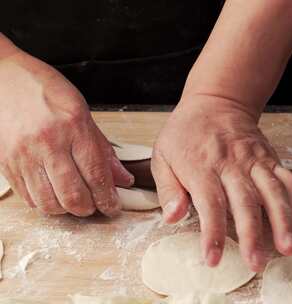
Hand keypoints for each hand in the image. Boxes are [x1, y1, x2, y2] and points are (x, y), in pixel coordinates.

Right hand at [0, 50, 133, 216]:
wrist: (0, 79)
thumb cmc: (42, 90)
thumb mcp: (82, 111)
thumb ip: (102, 148)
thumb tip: (122, 178)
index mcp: (73, 127)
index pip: (96, 174)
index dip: (108, 198)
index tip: (113, 206)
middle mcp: (47, 143)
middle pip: (73, 195)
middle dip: (89, 209)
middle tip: (96, 206)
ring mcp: (24, 156)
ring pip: (49, 202)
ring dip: (67, 210)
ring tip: (75, 202)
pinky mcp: (6, 164)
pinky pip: (28, 197)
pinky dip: (44, 203)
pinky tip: (53, 194)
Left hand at [151, 95, 291, 271]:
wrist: (216, 101)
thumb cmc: (186, 132)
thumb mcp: (163, 156)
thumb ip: (168, 188)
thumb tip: (172, 217)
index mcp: (201, 166)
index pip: (209, 204)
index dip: (213, 234)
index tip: (213, 259)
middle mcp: (231, 164)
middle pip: (246, 202)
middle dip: (253, 235)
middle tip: (256, 263)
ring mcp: (255, 160)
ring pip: (274, 191)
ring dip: (283, 221)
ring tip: (288, 247)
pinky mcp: (270, 158)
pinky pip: (288, 180)